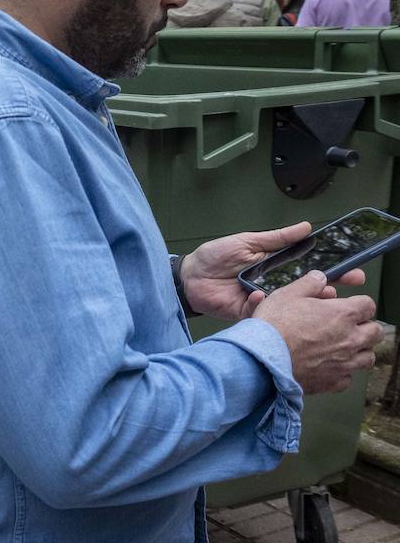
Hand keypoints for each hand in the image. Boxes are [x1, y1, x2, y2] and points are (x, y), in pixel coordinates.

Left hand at [181, 221, 363, 320]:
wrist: (189, 276)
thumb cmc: (215, 257)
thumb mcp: (247, 241)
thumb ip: (276, 238)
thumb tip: (305, 227)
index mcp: (277, 268)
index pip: (310, 271)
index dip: (333, 272)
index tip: (353, 271)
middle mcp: (274, 287)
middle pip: (306, 292)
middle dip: (328, 291)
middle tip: (342, 289)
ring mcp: (263, 301)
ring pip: (289, 307)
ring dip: (301, 304)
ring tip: (313, 299)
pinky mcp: (248, 314)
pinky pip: (261, 312)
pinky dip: (261, 304)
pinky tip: (259, 296)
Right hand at [252, 271, 381, 394]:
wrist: (261, 359)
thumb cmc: (273, 326)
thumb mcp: (287, 294)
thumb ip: (309, 283)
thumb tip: (320, 277)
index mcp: (343, 314)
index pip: (368, 305)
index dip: (358, 304)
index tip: (349, 306)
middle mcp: (351, 339)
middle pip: (375, 332)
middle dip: (365, 327)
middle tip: (350, 326)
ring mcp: (345, 362)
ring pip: (368, 357)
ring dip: (359, 351)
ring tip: (342, 347)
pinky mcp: (334, 381)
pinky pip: (348, 377)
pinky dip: (342, 372)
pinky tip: (328, 366)